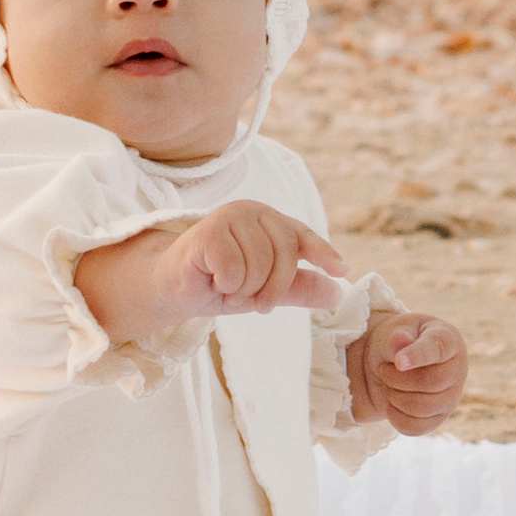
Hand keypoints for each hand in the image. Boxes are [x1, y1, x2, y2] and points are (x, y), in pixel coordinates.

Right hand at [161, 201, 345, 319]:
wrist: (174, 288)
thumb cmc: (220, 283)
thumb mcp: (265, 289)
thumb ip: (299, 288)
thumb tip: (336, 293)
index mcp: (270, 220)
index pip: (303, 236)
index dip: (323, 253)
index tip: (341, 271)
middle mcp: (252, 211)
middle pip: (285, 254)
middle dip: (275, 288)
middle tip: (259, 304)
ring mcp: (229, 216)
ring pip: (259, 264)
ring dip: (245, 289)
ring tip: (227, 285)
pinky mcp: (207, 231)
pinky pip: (235, 269)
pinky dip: (226, 284)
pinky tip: (211, 278)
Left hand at [350, 307, 467, 433]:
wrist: (387, 365)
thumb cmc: (395, 344)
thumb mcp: (390, 334)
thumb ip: (394, 338)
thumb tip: (399, 339)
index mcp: (449, 340)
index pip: (438, 349)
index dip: (417, 356)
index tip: (398, 361)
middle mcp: (457, 370)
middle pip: (430, 382)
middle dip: (397, 377)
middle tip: (385, 369)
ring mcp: (450, 398)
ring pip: (421, 407)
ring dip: (394, 396)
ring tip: (390, 384)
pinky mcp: (437, 419)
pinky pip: (415, 427)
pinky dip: (395, 416)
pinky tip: (393, 402)